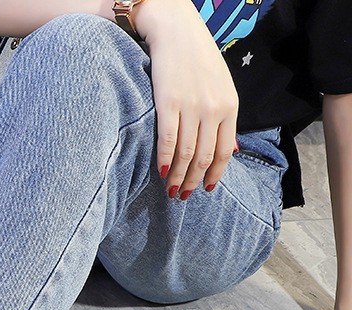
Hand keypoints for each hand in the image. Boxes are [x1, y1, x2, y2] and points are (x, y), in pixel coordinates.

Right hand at [134, 0, 238, 198]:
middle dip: (194, 181)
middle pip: (204, 157)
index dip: (215, 174)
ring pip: (187, 154)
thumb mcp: (221, 86)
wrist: (176, 29)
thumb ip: (224, 119)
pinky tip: (161, 171)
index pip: (225, 151)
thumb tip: (230, 151)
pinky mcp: (168, 103)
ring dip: (178, 176)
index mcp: (229, 106)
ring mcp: (191, 107)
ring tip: (171, 189)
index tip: (206, 190)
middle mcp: (213, 109)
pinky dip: (165, 160)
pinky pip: (168, 141)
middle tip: (183, 196)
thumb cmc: (197, 58)